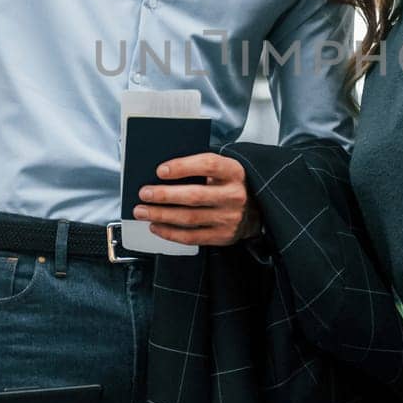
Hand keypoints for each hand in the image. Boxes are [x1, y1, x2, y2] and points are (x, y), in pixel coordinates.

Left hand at [131, 153, 259, 247]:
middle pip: (194, 195)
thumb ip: (202, 168)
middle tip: (144, 193)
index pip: (208, 165)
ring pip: (189, 218)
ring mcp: (229, 218)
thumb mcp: (225, 169)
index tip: (160, 170)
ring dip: (161, 215)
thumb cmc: (233, 185)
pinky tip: (156, 226)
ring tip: (142, 211)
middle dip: (164, 195)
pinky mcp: (223, 236)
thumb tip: (163, 172)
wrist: (259, 210)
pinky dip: (170, 232)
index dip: (183, 167)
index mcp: (235, 172)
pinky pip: (191, 236)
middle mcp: (234, 195)